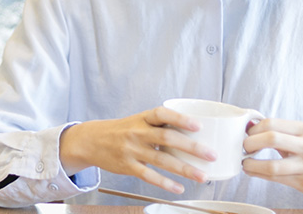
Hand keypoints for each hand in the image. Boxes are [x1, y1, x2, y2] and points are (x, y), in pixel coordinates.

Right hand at [58, 107, 213, 194]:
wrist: (91, 140)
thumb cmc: (121, 130)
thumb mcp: (138, 121)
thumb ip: (160, 126)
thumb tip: (191, 133)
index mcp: (142, 118)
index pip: (162, 114)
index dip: (180, 118)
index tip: (198, 125)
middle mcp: (137, 132)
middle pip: (167, 138)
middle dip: (191, 147)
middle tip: (211, 154)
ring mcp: (132, 150)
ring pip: (162, 160)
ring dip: (185, 169)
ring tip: (203, 176)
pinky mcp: (128, 166)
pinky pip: (149, 176)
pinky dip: (165, 183)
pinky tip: (179, 188)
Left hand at [241, 118, 302, 195]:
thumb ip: (280, 130)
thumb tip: (250, 125)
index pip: (272, 123)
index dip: (254, 128)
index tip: (247, 133)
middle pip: (271, 139)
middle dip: (250, 143)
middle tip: (244, 147)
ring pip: (271, 165)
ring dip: (251, 164)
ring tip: (245, 163)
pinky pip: (275, 179)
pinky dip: (259, 174)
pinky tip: (254, 171)